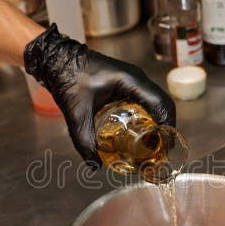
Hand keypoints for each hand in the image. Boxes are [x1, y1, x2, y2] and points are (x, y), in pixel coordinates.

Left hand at [23, 24, 175, 164]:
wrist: (56, 59)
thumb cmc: (67, 77)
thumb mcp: (76, 113)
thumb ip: (84, 140)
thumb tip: (94, 166)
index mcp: (131, 81)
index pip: (161, 103)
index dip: (168, 126)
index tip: (165, 146)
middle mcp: (137, 79)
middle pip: (162, 104)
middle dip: (165, 127)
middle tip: (161, 150)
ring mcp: (133, 80)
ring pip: (155, 102)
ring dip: (158, 121)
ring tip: (153, 144)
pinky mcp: (126, 84)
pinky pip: (144, 100)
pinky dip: (148, 116)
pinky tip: (140, 132)